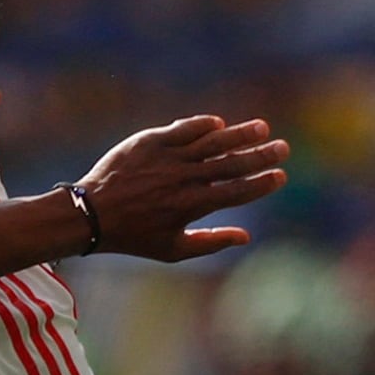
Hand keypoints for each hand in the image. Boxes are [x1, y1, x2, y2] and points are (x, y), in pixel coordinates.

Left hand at [76, 117, 288, 262]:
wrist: (91, 215)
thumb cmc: (133, 236)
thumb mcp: (172, 249)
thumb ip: (210, 242)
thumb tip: (245, 237)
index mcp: (192, 205)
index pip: (237, 191)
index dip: (261, 183)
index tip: (280, 175)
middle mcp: (184, 179)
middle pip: (231, 164)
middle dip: (260, 156)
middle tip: (283, 148)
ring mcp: (168, 158)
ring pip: (212, 142)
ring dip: (239, 135)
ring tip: (261, 129)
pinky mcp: (150, 142)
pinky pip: (184, 130)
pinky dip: (203, 126)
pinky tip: (219, 125)